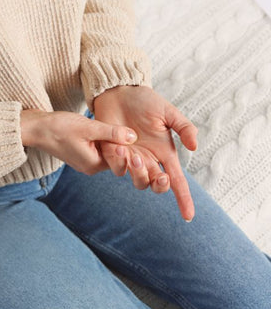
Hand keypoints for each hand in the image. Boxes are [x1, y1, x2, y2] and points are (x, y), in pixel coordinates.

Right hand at [20, 108, 137, 175]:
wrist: (36, 128)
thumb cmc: (59, 127)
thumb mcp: (89, 127)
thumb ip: (112, 132)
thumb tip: (134, 137)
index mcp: (94, 164)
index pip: (121, 159)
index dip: (131, 148)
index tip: (139, 136)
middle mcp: (90, 167)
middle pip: (115, 157)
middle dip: (123, 145)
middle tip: (134, 131)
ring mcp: (84, 162)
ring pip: (106, 151)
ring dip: (112, 141)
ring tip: (123, 129)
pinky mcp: (79, 155)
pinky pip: (97, 149)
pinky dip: (102, 140)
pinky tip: (107, 129)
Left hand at [93, 86, 197, 220]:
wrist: (119, 92)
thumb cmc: (145, 102)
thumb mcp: (169, 113)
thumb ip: (184, 128)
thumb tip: (195, 147)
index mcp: (164, 153)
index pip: (176, 181)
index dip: (183, 199)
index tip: (188, 216)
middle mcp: (148, 160)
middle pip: (155, 185)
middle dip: (159, 185)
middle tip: (159, 174)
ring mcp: (130, 159)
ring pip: (137, 181)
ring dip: (138, 173)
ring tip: (134, 155)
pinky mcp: (112, 154)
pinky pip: (117, 168)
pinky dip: (120, 162)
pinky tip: (120, 147)